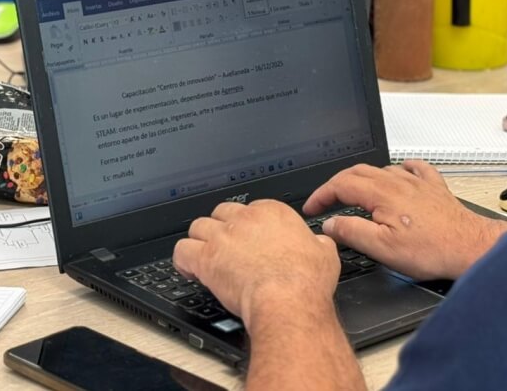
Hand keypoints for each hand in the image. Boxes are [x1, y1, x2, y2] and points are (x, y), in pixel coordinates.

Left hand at [173, 200, 339, 325]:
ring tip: (206, 257)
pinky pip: (181, 250)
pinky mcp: (206, 258)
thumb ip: (318, 242)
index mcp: (273, 212)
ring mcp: (223, 236)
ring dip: (200, 241)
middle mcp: (245, 219)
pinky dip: (183, 260)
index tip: (249, 239)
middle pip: (220, 213)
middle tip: (226, 247)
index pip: (250, 208)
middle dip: (221, 228)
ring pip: (197, 227)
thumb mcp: (325, 253)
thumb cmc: (305, 279)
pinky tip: (191, 269)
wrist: (288, 298)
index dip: (247, 225)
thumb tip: (319, 243)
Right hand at [303, 160, 506, 280]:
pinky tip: (400, 171)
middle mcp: (399, 182)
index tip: (312, 208)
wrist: (468, 246)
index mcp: (382, 194)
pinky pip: (414, 168)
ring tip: (353, 191)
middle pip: (358, 172)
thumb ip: (352, 232)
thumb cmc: (431, 249)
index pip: (341, 185)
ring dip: (362, 178)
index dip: (321, 195)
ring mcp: (418, 182)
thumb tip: (330, 224)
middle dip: (336, 185)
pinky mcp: (434, 188)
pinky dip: (400, 168)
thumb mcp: (382, 248)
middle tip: (325, 201)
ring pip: (382, 169)